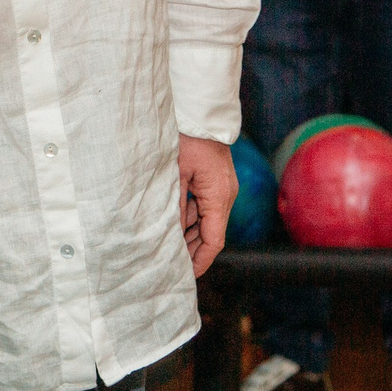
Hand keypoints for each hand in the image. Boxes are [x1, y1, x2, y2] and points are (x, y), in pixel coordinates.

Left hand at [178, 133, 234, 275]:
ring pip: (206, 223)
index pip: (213, 241)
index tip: (186, 275)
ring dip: (188, 235)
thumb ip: (174, 206)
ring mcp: (222, 190)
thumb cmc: (188, 139)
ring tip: (166, 248)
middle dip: (192, 251)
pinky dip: (189, 218)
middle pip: (211, 234)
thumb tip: (169, 234)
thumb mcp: (175, 174)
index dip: (200, 261)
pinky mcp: (216, 184)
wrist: (202, 115)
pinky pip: (204, 208)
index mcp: (219, 197)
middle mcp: (225, 197)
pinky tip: (172, 225)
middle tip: (169, 264)